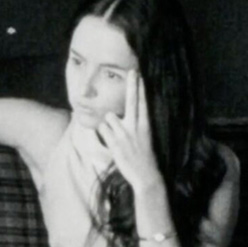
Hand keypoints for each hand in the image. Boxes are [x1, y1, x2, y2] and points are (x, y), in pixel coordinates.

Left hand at [96, 70, 162, 191]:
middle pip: (132, 102)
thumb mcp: (144, 138)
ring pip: (109, 117)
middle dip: (132, 85)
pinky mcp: (115, 143)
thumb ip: (136, 125)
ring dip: (108, 124)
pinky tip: (110, 142)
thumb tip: (120, 115)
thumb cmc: (143, 156)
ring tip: (114, 135)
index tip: (140, 76)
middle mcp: (136, 127)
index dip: (141, 89)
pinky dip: (103, 133)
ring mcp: (125, 135)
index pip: (143, 103)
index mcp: (145, 126)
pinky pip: (102, 129)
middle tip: (132, 72)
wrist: (145, 174)